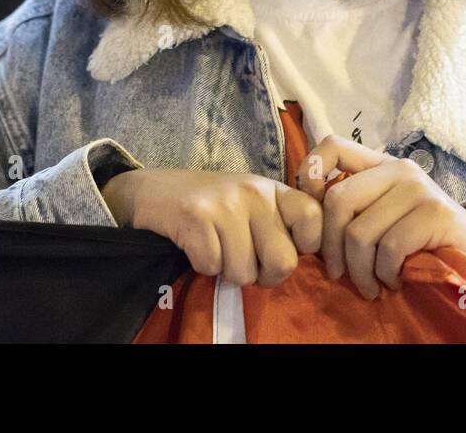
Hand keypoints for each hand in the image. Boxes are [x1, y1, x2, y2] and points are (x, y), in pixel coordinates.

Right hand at [101, 168, 321, 287]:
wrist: (152, 190)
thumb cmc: (209, 205)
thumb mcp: (250, 204)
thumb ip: (277, 225)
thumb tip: (298, 262)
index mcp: (273, 190)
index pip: (313, 219)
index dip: (303, 246)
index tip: (279, 248)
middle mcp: (254, 192)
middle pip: (284, 262)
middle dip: (262, 275)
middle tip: (242, 262)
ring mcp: (225, 203)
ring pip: (244, 273)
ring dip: (226, 272)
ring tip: (215, 249)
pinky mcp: (197, 217)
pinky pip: (212, 267)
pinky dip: (202, 265)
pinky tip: (195, 245)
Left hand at [295, 135, 465, 298]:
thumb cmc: (422, 239)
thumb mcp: (383, 217)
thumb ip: (353, 209)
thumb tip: (308, 222)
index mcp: (380, 165)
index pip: (333, 146)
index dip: (310, 175)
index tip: (314, 215)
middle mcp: (399, 169)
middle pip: (338, 200)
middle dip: (331, 247)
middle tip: (340, 274)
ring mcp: (418, 189)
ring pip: (359, 232)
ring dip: (360, 271)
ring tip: (371, 285)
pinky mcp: (435, 213)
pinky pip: (389, 249)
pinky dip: (385, 274)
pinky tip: (395, 280)